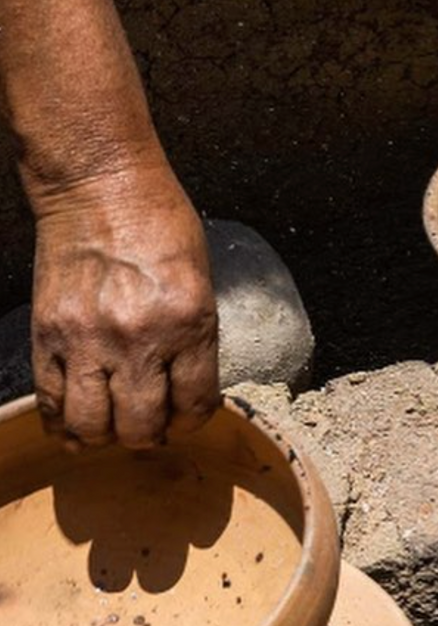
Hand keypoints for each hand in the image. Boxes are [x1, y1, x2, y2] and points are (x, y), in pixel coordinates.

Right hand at [31, 166, 219, 449]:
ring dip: (105, 437)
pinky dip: (63, 423)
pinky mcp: (49, 334)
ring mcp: (89, 339)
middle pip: (141, 426)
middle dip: (150, 436)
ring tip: (113, 429)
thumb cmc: (162, 224)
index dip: (194, 421)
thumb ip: (196, 335)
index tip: (189, 417)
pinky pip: (51, 399)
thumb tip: (186, 385)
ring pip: (92, 425)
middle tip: (152, 428)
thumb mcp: (200, 279)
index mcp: (190, 323)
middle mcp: (140, 338)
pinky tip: (74, 427)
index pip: (196, 404)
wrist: (101, 187)